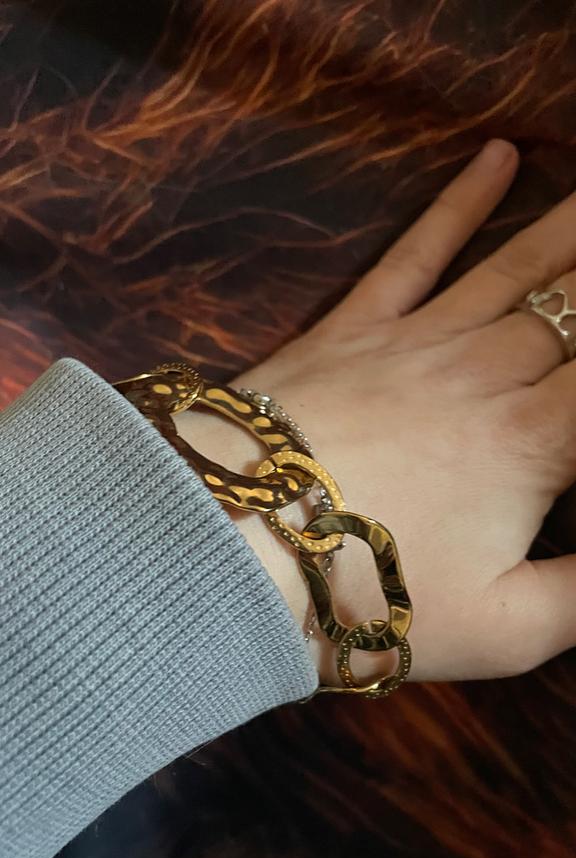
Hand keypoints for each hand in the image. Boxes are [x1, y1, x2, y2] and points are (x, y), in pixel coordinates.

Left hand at [181, 139, 575, 686]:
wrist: (234, 551)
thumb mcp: (501, 629)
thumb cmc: (368, 593)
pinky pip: (417, 250)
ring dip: (570, 226)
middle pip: (575, 307)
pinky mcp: (355, 325)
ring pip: (516, 265)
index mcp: (534, 443)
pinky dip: (457, 202)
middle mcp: (489, 373)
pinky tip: (496, 156)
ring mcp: (418, 339)